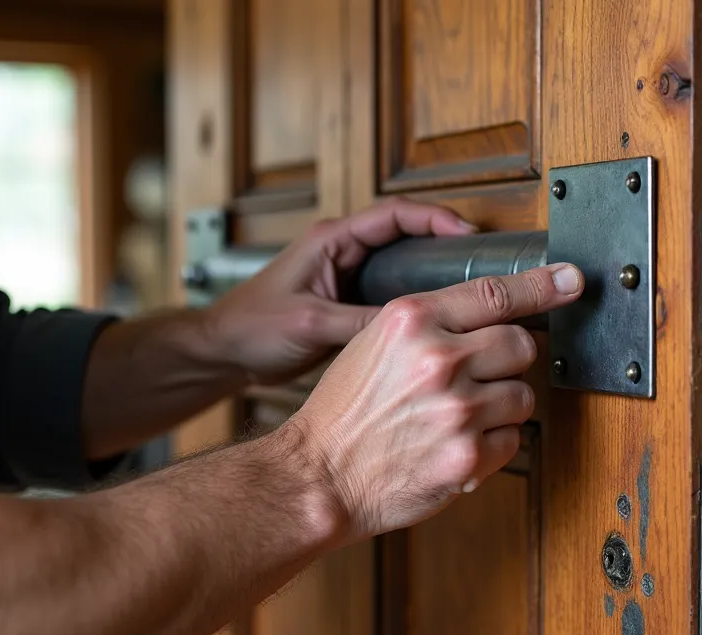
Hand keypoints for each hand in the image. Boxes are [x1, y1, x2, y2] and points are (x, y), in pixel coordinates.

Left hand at [202, 198, 474, 384]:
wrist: (223, 352)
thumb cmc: (251, 327)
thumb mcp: (310, 324)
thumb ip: (359, 323)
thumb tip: (410, 330)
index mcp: (332, 240)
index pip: (395, 215)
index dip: (435, 218)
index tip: (467, 233)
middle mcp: (343, 250)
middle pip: (406, 233)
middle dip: (444, 241)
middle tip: (478, 261)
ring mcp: (347, 274)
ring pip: (402, 262)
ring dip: (432, 270)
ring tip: (466, 288)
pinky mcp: (349, 299)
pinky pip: (392, 291)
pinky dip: (415, 297)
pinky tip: (436, 317)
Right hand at [291, 262, 583, 540]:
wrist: (318, 475)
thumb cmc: (344, 411)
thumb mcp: (375, 342)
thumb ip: (431, 323)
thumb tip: (495, 316)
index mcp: (412, 321)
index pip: (495, 293)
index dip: (542, 285)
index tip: (571, 279)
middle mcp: (437, 360)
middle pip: (520, 344)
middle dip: (507, 361)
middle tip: (479, 377)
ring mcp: (455, 410)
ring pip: (522, 396)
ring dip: (501, 407)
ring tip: (459, 417)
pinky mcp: (466, 458)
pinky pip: (512, 441)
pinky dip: (492, 446)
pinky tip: (456, 445)